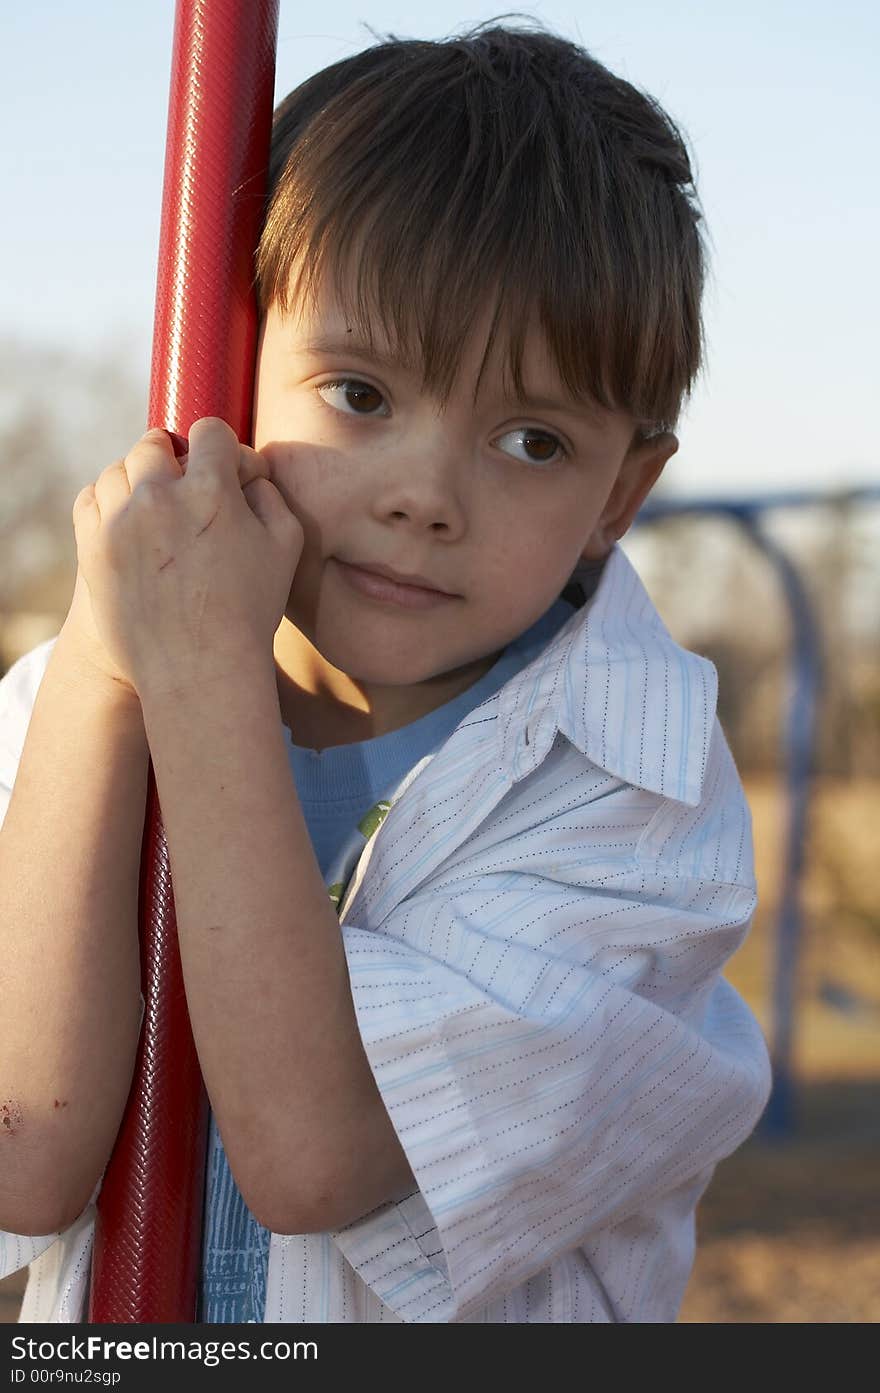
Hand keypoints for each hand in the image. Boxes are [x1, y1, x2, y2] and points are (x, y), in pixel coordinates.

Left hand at [71, 419, 303, 700]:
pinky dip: (109, 501)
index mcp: (211, 490)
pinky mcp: (93, 544)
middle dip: (174, 457)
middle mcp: (160, 495)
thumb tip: (246, 472)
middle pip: (156, 444)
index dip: (221, 448)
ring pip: (119, 469)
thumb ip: (269, 495)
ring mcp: (120, 519)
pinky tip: (128, 520)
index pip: (209, 432)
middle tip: (186, 486)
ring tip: (156, 506)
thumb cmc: (249, 610)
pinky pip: (91, 498)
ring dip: (139, 479)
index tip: (225, 471)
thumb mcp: (285, 546)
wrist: (198, 667)